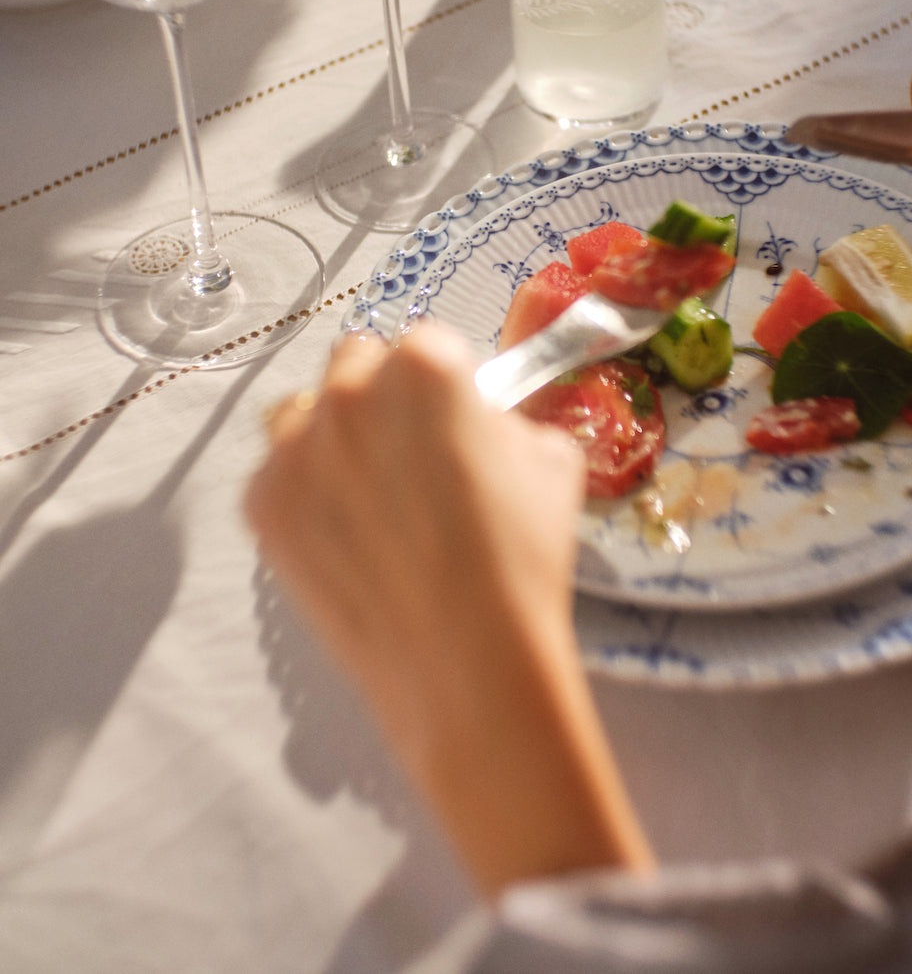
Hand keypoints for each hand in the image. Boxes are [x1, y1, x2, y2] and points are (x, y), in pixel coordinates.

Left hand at [245, 322, 652, 893]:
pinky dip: (305, 497)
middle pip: (357, 364)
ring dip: (330, 436)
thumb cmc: (522, 560)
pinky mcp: (262, 504)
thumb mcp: (551, 461)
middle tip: (412, 459)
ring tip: (370, 498)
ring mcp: (296, 448)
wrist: (468, 666)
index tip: (455, 422)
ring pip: (303, 412)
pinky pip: (277, 475)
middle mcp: (350, 391)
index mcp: (426, 364)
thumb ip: (510, 417)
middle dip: (383, 398)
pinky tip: (348, 540)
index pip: (428, 343)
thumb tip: (484, 420)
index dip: (447, 386)